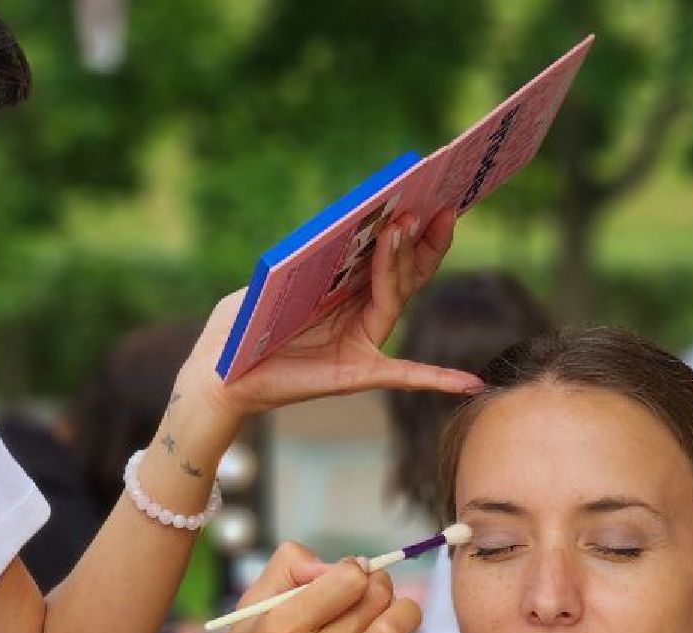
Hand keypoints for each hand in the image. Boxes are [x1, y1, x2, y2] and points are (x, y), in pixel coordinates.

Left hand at [175, 209, 481, 430]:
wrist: (222, 377)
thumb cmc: (239, 329)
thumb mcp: (267, 282)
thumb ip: (301, 261)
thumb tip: (330, 232)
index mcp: (344, 288)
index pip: (385, 253)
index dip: (407, 224)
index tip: (428, 190)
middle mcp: (360, 313)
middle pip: (403, 271)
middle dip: (419, 236)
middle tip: (436, 204)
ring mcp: (362, 343)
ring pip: (396, 297)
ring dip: (404, 261)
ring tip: (408, 226)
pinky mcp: (355, 373)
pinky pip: (404, 375)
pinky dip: (438, 379)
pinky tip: (470, 383)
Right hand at [189, 543, 420, 632]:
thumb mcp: (246, 610)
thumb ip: (287, 568)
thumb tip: (335, 564)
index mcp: (280, 629)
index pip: (349, 580)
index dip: (353, 569)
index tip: (346, 577)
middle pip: (377, 599)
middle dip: (377, 585)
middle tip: (366, 593)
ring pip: (396, 630)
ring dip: (397, 613)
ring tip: (382, 616)